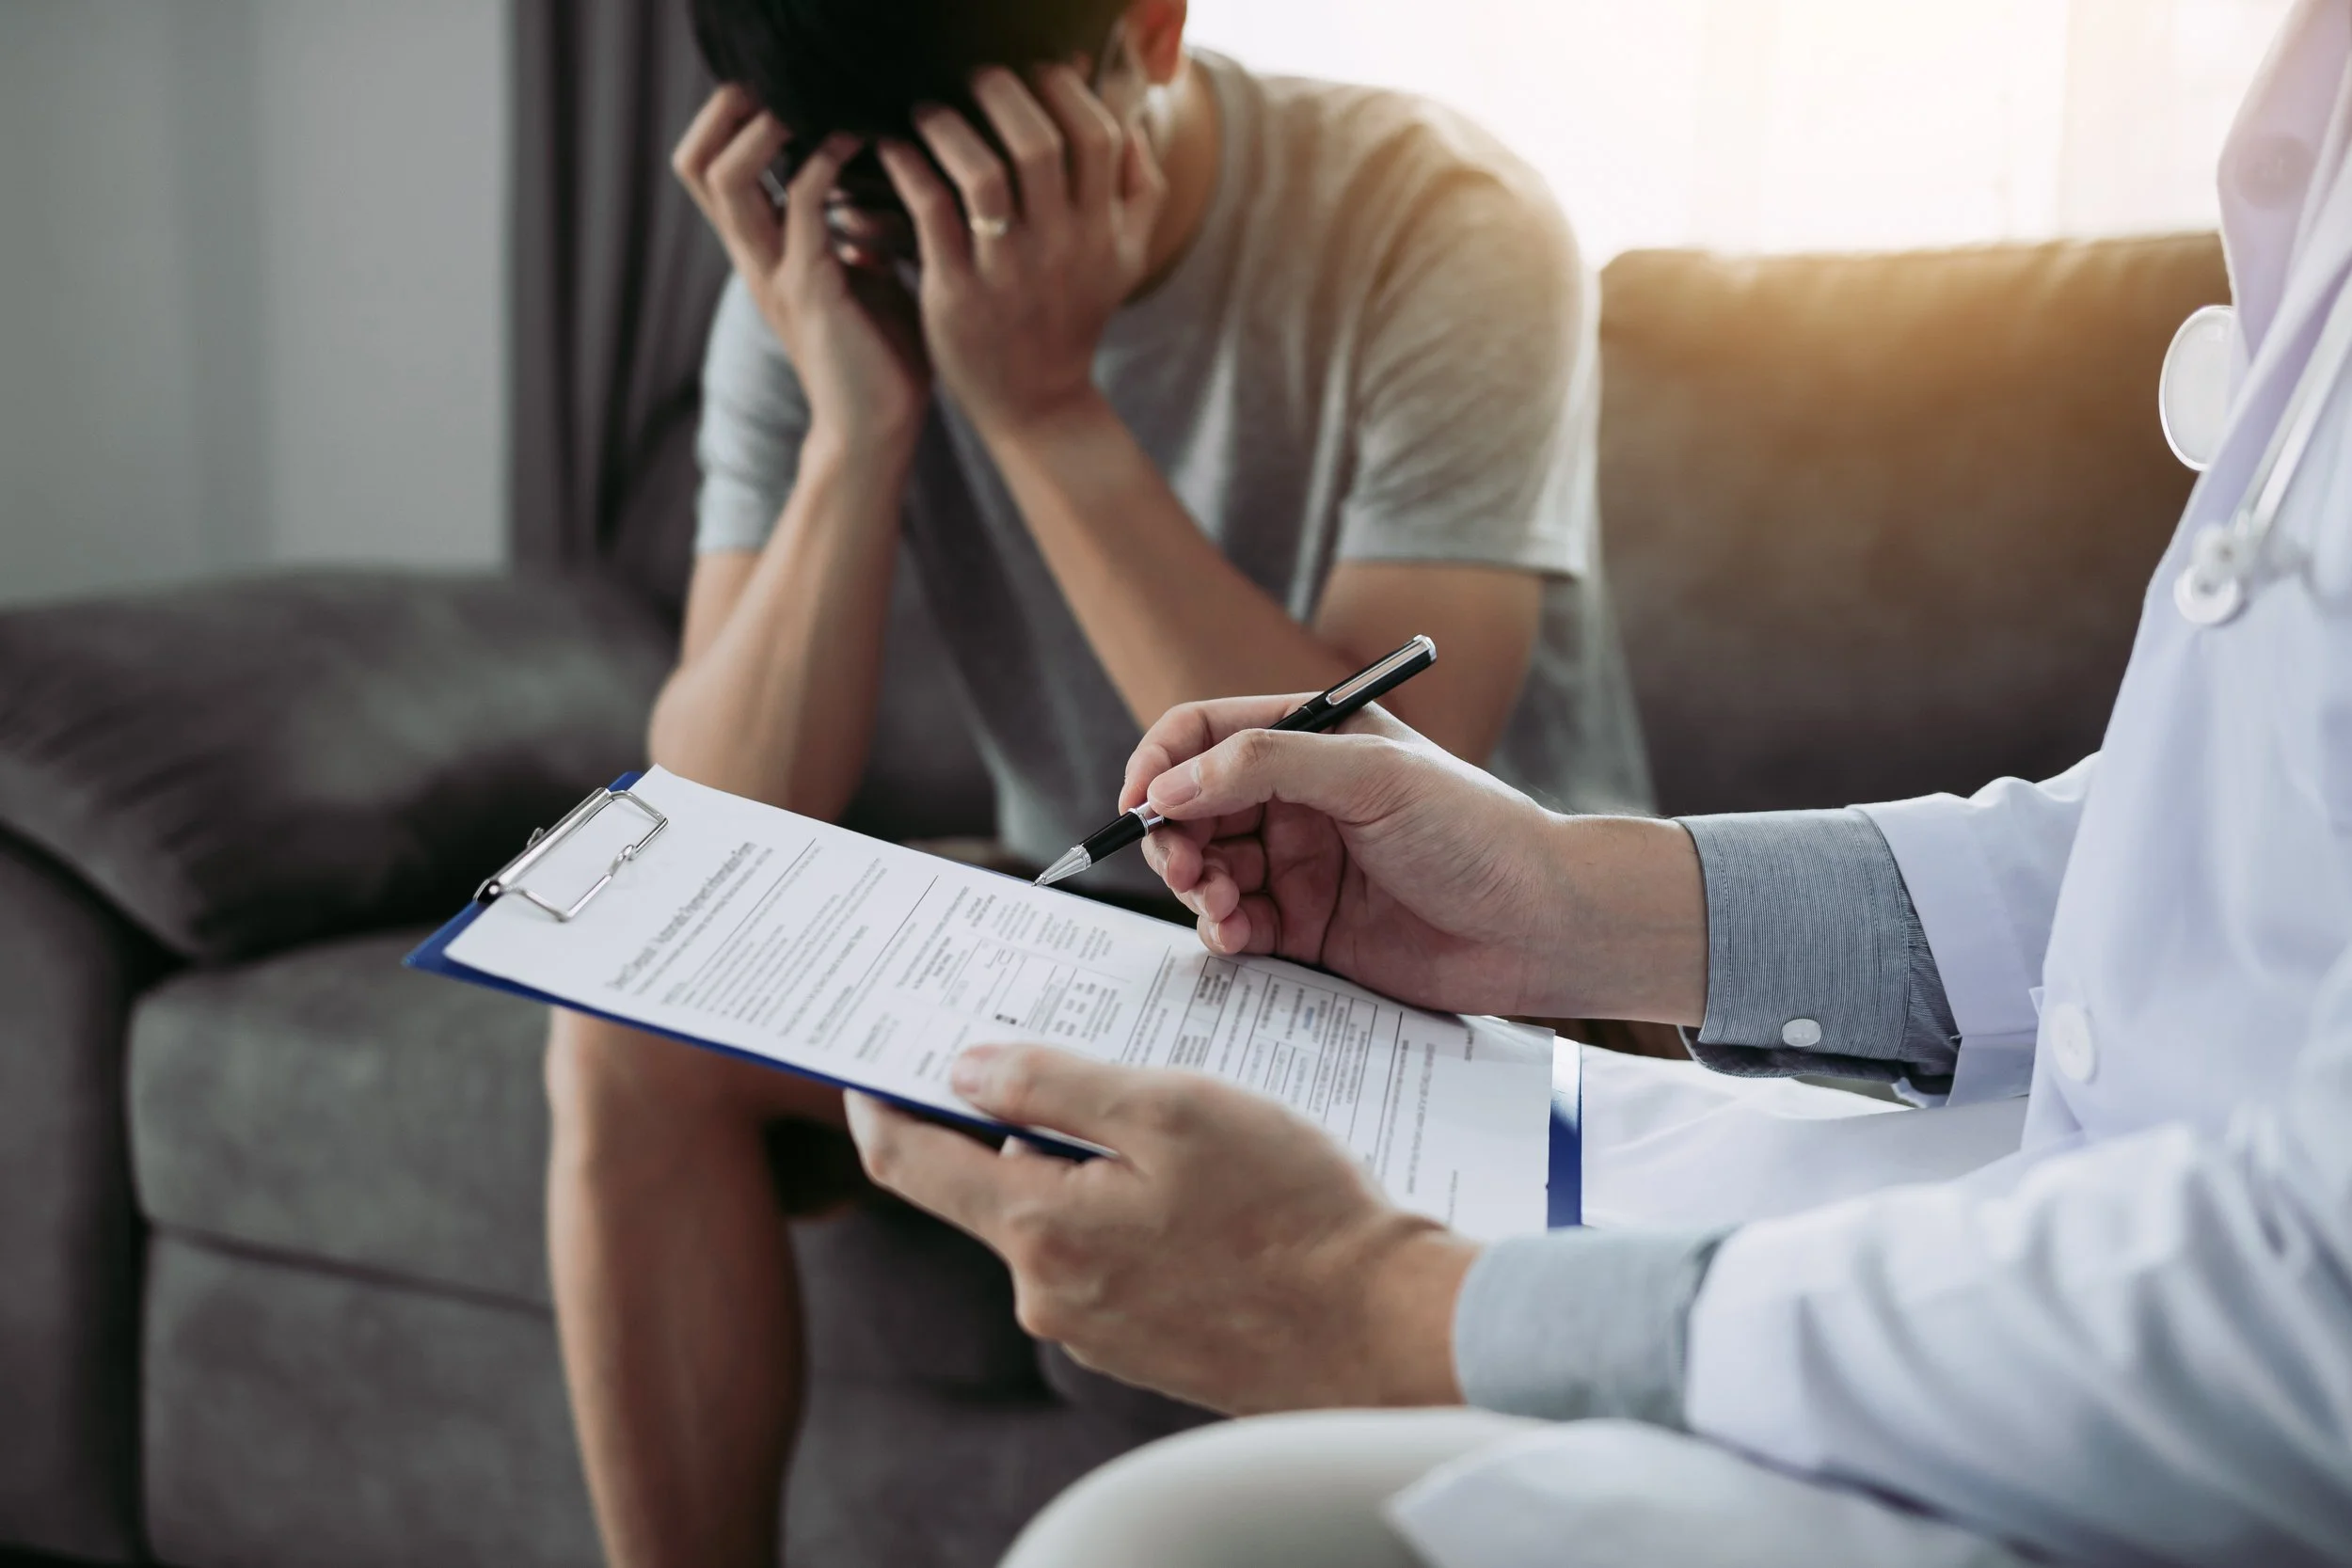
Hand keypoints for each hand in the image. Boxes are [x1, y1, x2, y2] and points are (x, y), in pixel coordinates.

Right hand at [671, 87, 929, 454]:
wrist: (877, 434)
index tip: (789, 97)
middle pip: (695, 164)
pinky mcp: (810, 290)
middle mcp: (754, 258)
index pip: (710, 169)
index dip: (732, 123)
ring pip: (726, 179)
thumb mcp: (865, 283)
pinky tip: (860, 144)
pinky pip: (804, 208)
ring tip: (817, 106)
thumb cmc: (879, 361)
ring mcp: (773, 273)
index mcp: (762, 253)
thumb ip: (855, 239)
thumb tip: (872, 201)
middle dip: (730, 113)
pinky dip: (826, 165)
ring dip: (766, 130)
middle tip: (787, 90)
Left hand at [844, 1045, 1474, 1414]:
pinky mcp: (1142, 1345)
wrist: (1383, 1332)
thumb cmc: (1291, 1211)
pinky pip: (1104, 1257)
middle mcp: (1048, 1296)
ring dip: (1080, 1163)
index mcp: (1040, 1232)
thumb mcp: (1171, 1109)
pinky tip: (1194, 1184)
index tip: (866, 1061)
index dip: (878, 1103)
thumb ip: (1056, 1083)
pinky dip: (1124, 1209)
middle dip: (1006, 1119)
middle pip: (987, 1188)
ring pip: (1055, 1219)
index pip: (911, 1163)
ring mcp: (1095, 1330)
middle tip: (1047, 1049)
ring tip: (1160, 1115)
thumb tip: (965, 1068)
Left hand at [876, 66, 1167, 438]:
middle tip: (974, 76)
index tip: (1036, 70)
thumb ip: (1140, 193)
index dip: (1066, 90)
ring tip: (927, 109)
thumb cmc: (1071, 318)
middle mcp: (1061, 248)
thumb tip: (1134, 123)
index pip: (1098, 137)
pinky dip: (908, 169)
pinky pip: (930, 214)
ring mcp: (1007, 272)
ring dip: (950, 127)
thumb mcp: (1126, 262)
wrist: (1036, 404)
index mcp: (1103, 232)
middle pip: (1041, 144)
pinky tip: (894, 149)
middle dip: (1002, 94)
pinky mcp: (956, 292)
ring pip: (983, 177)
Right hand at [1127, 697, 1709, 1025]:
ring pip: (1205, 870)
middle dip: (1173, 836)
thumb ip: (1264, 765)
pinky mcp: (1307, 932)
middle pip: (1193, 807)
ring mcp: (1299, 867)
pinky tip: (1239, 938)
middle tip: (1183, 868)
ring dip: (1195, 887)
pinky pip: (1234, 928)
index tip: (1138, 802)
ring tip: (1221, 906)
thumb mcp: (1370, 776)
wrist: (1543, 926)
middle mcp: (1298, 799)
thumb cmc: (1476, 832)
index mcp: (1313, 738)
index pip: (1205, 732)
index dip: (1161, 762)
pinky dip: (1220, 932)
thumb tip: (1169, 782)